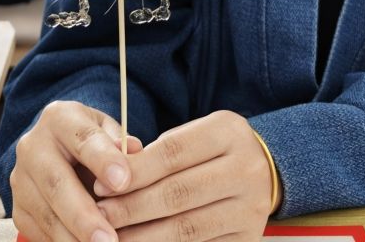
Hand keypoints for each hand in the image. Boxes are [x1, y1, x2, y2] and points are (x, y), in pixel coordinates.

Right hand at [11, 101, 142, 241]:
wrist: (61, 153)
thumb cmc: (94, 144)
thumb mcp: (110, 133)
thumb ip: (122, 144)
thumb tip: (135, 151)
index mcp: (60, 119)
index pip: (83, 138)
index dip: (103, 159)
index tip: (123, 181)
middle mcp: (33, 146)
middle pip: (56, 182)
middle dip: (84, 215)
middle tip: (108, 239)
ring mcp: (22, 178)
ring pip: (46, 213)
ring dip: (74, 238)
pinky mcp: (19, 207)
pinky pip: (39, 231)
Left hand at [94, 110, 274, 240]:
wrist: (264, 170)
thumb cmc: (208, 150)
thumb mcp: (190, 135)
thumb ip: (155, 153)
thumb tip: (108, 180)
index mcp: (227, 133)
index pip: (172, 153)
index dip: (134, 172)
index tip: (100, 186)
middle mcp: (245, 170)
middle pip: (178, 193)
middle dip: (132, 207)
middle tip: (99, 216)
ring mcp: (251, 209)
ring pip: (188, 228)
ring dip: (144, 236)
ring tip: (114, 236)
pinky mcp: (249, 238)